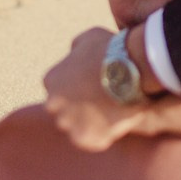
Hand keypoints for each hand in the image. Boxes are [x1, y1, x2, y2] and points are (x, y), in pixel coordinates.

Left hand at [43, 27, 148, 151]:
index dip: (76, 92)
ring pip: (76, 128)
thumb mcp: (87, 38)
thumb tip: (74, 53)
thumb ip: (75, 48)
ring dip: (90, 124)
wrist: (129, 66)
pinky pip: (92, 142)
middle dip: (78, 110)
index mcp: (51, 80)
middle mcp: (52, 103)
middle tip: (101, 105)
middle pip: (62, 112)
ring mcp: (67, 122)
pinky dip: (102, 137)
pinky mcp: (83, 138)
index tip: (91, 91)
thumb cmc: (110, 48)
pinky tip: (115, 126)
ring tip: (110, 115)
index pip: (57, 91)